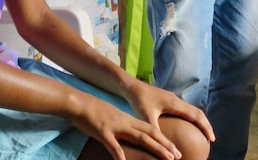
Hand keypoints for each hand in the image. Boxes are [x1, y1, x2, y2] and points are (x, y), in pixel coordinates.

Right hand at [69, 95, 186, 159]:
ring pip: (139, 138)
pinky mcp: (103, 131)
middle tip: (178, 155)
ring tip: (167, 158)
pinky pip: (113, 145)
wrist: (78, 102)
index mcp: (128, 120)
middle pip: (150, 134)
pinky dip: (120, 154)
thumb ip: (122, 129)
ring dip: (155, 148)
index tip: (175, 150)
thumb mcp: (112, 120)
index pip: (151, 130)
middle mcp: (126, 122)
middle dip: (165, 145)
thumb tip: (130, 140)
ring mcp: (115, 126)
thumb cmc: (93, 113)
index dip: (164, 140)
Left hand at [125, 80, 214, 143]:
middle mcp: (177, 101)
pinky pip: (185, 110)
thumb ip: (157, 132)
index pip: (196, 115)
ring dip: (199, 121)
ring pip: (192, 110)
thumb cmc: (139, 101)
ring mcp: (174, 100)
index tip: (211, 138)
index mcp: (175, 104)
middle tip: (210, 139)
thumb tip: (166, 146)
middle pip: (197, 112)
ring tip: (202, 133)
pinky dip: (191, 119)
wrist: (132, 87)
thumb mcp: (147, 117)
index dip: (205, 127)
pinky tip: (187, 126)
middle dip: (206, 125)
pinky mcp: (169, 101)